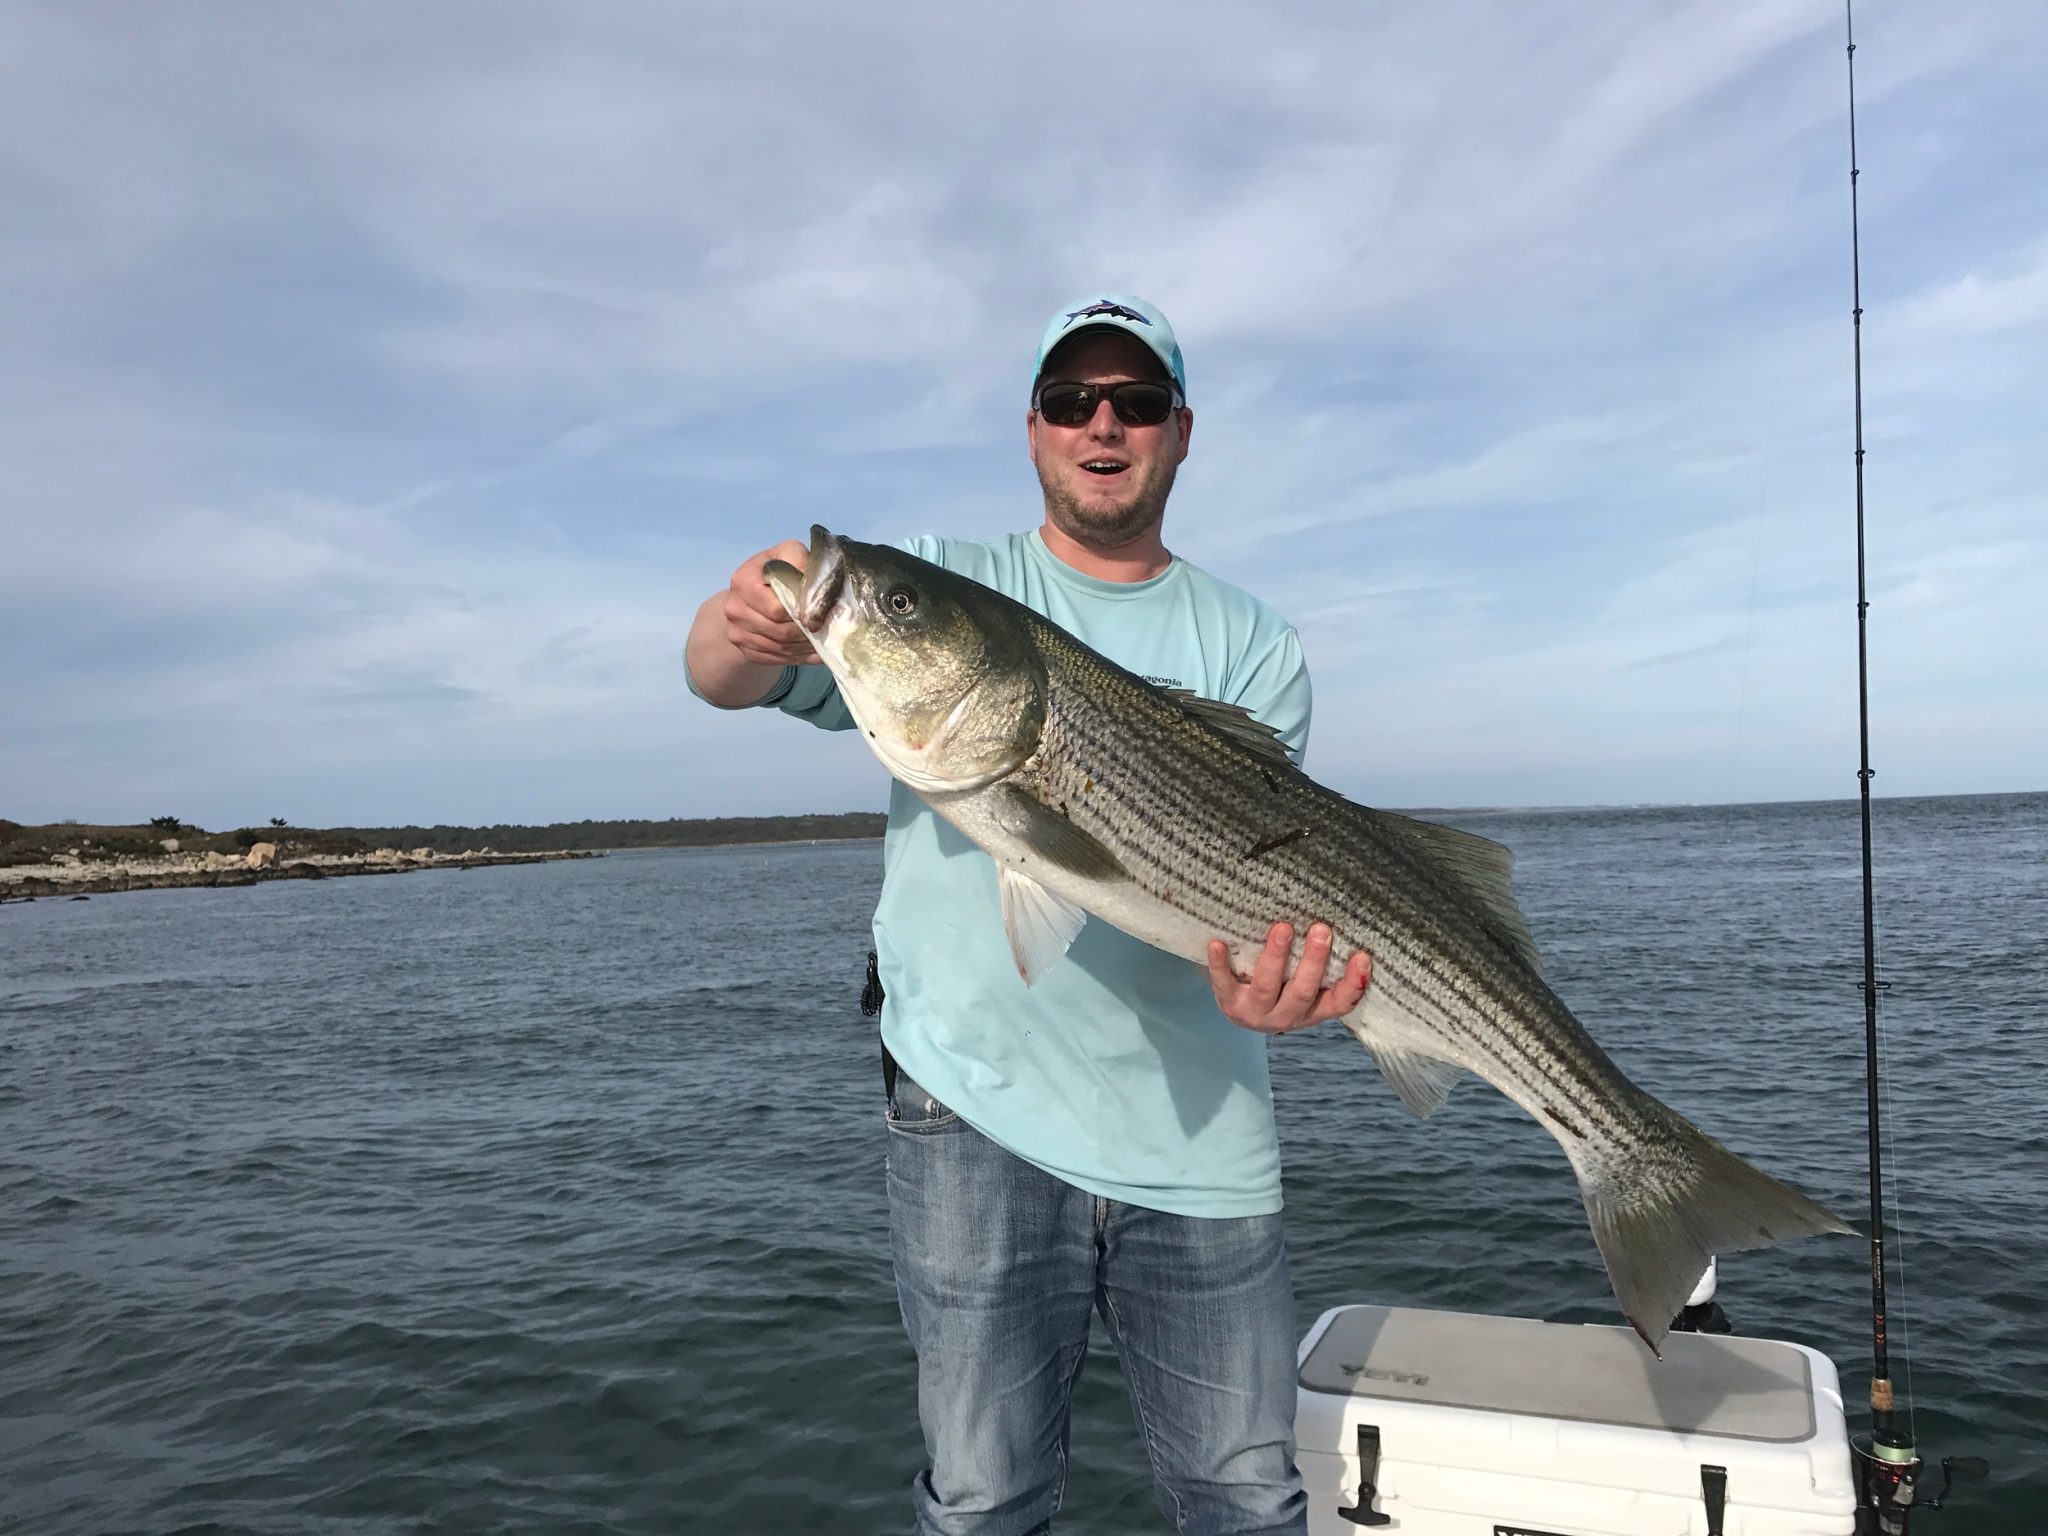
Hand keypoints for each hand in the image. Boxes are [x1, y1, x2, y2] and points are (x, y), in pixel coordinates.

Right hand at [724, 540, 817, 665]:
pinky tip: (817, 650)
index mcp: (743, 582)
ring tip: (827, 638)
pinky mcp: (746, 651)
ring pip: (782, 649)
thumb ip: (800, 560)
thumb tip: (817, 584)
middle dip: (809, 631)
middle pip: (781, 632)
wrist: (753, 591)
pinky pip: (779, 660)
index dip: (802, 612)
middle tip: (830, 628)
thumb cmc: (777, 569)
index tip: (821, 611)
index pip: (777, 609)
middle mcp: (734, 609)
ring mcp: (737, 633)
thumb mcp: (788, 553)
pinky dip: (802, 657)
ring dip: (808, 646)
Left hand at [1206, 922, 1371, 1034]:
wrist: (1236, 999)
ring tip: (1282, 928)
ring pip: (1267, 987)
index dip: (1353, 984)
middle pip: (1302, 992)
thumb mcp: (1302, 979)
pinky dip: (1219, 964)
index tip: (1363, 957)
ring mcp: (1254, 1012)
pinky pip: (1222, 984)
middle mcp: (1284, 1017)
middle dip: (1313, 962)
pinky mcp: (1226, 1003)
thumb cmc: (1280, 981)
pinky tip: (1217, 943)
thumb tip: (1343, 917)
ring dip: (1275, 958)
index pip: (1338, 1003)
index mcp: (1310, 1011)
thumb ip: (1320, 963)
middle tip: (1321, 930)